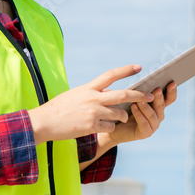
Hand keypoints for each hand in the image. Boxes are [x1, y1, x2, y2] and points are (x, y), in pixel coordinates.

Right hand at [28, 64, 149, 143]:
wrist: (44, 122)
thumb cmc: (59, 108)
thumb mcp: (76, 94)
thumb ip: (92, 93)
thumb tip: (108, 94)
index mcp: (89, 87)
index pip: (111, 75)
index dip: (126, 70)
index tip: (139, 67)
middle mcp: (93, 98)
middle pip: (122, 94)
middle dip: (139, 95)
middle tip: (150, 96)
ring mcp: (93, 112)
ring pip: (119, 113)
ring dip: (122, 116)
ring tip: (121, 117)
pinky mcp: (91, 125)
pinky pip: (109, 126)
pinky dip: (108, 127)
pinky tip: (99, 127)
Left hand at [101, 81, 176, 147]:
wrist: (115, 127)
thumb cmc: (125, 109)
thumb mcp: (135, 98)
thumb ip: (141, 92)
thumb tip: (146, 80)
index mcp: (159, 105)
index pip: (170, 98)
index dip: (172, 91)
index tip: (172, 82)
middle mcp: (159, 115)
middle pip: (162, 105)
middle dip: (159, 97)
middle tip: (157, 89)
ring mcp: (154, 125)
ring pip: (152, 114)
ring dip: (146, 106)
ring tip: (140, 100)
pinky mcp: (146, 133)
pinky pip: (144, 123)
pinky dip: (139, 114)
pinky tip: (134, 107)